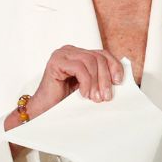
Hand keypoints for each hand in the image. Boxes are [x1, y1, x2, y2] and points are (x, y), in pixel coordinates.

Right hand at [7, 46, 124, 129]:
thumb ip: (99, 78)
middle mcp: (70, 51)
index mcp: (78, 54)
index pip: (102, 54)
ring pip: (90, 61)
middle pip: (98, 57)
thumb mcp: (87, 87)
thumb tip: (118, 79)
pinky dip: (86, 82)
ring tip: (95, 97)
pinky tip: (84, 94)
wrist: (44, 110)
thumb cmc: (63, 100)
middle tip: (106, 96)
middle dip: (105, 78)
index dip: (113, 66)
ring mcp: (62, 54)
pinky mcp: (56, 62)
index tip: (118, 82)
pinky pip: (79, 68)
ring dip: (96, 82)